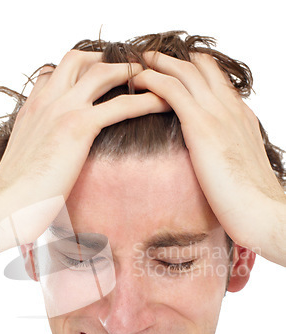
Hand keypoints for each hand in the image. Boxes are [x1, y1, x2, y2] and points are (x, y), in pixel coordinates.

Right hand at [0, 50, 168, 245]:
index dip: (77, 70)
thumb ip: (39, 149)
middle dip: (105, 59)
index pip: (53, 72)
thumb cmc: (15, 192)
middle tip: (127, 71)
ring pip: (101, 73)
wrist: (6, 204)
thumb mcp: (26, 160)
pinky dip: (145, 100)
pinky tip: (162, 103)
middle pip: (77, 60)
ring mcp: (62, 110)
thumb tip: (51, 161)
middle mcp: (46, 101)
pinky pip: (120, 105)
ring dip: (129, 72)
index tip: (96, 77)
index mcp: (32, 108)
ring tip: (149, 79)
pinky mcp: (78, 127)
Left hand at [131, 51, 285, 264]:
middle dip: (176, 60)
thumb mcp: (239, 168)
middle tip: (154, 57)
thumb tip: (213, 164)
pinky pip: (172, 91)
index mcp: (241, 117)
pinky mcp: (201, 125)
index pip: (217, 82)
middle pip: (201, 70)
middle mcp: (230, 109)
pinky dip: (153, 80)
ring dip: (160, 63)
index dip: (196, 72)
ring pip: (185, 73)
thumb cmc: (249, 199)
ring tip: (140, 62)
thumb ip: (226, 155)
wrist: (260, 210)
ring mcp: (217, 114)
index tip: (178, 71)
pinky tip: (139, 80)